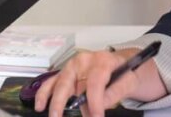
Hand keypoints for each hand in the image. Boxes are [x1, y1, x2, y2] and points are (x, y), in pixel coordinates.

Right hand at [33, 48, 165, 116]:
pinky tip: (40, 105)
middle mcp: (84, 61)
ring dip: (50, 98)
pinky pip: (53, 83)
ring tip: (47, 112)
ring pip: (57, 82)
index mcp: (102, 60)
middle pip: (69, 81)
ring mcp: (74, 67)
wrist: (125, 64)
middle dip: (62, 101)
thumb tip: (99, 106)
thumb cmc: (127, 72)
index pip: (95, 81)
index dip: (94, 101)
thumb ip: (115, 92)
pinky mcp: (68, 74)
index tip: (96, 116)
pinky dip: (45, 94)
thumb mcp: (130, 81)